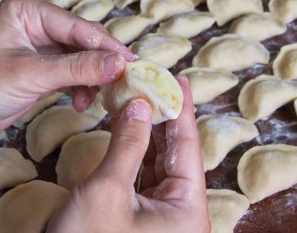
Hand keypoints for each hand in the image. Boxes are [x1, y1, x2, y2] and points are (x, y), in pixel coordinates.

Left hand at [0, 0, 133, 145]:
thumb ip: (76, 68)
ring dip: (90, 80)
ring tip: (94, 99)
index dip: (108, 46)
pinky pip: (70, 76)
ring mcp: (39, 51)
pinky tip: (80, 102)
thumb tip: (118, 63)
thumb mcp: (29, 74)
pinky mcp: (40, 73)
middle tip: (122, 83)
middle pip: (82, 43)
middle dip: (101, 65)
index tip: (132, 64)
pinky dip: (79, 89)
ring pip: (79, 62)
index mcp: (30, 12)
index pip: (80, 27)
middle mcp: (37, 27)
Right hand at [47, 76, 209, 232]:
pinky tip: (131, 127)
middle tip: (156, 83)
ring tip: (142, 98)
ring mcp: (162, 214)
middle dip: (164, 117)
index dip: (183, 110)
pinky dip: (137, 150)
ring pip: (160, 161)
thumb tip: (139, 105)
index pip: (189, 147)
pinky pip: (145, 173)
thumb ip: (127, 144)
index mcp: (187, 210)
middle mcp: (181, 212)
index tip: (179, 80)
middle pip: (176, 153)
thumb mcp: (107, 190)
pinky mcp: (142, 214)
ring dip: (149, 131)